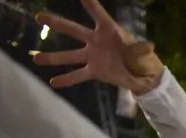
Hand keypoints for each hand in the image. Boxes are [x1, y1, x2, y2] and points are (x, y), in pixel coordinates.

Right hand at [33, 0, 163, 94]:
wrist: (143, 76)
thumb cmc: (143, 58)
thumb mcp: (142, 53)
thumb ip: (139, 49)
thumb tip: (149, 45)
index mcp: (109, 30)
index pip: (96, 13)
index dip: (89, 3)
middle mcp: (96, 41)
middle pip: (74, 30)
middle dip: (57, 23)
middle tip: (40, 17)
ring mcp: (93, 56)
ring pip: (70, 56)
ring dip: (53, 57)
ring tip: (36, 58)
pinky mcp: (95, 71)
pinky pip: (78, 75)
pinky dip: (67, 79)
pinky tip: (53, 82)